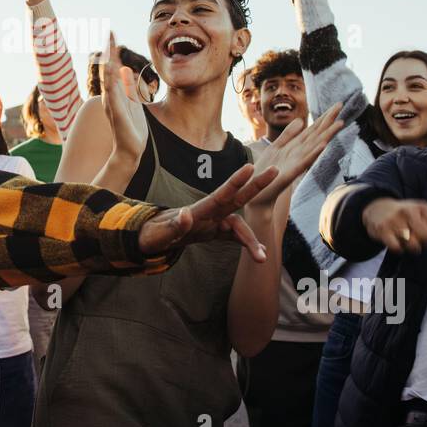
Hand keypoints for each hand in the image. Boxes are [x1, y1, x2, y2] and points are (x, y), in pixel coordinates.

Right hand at [99, 32, 147, 163]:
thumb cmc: (132, 127)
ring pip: (108, 78)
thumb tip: (128, 70)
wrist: (130, 149)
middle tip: (109, 32)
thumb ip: (129, 86)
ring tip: (109, 45)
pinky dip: (111, 82)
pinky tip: (112, 71)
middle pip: (108, 68)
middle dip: (108, 50)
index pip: (112, 66)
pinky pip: (112, 94)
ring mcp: (111, 103)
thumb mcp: (134, 101)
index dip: (112, 50)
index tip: (111, 33)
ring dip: (109, 62)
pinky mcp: (115, 112)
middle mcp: (110, 95)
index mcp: (115, 91)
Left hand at [138, 163, 279, 260]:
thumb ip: (174, 226)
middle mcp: (209, 213)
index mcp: (198, 211)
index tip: (249, 167)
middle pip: (237, 197)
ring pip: (239, 224)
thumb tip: (185, 213)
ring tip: (262, 258)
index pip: (220, 194)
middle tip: (276, 170)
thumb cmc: (152, 236)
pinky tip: (259, 254)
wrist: (150, 239)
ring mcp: (213, 221)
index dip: (236, 181)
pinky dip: (246, 244)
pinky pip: (234, 237)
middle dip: (256, 185)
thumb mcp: (159, 234)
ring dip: (252, 240)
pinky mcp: (213, 232)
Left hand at [246, 103, 344, 212]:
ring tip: (340, 122)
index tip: (337, 105)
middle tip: (341, 105)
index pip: (313, 130)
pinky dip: (314, 153)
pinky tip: (323, 144)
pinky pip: (304, 161)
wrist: (256, 195)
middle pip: (316, 134)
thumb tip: (301, 121)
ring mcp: (296, 164)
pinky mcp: (290, 173)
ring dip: (326, 134)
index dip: (324, 117)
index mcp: (295, 147)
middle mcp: (299, 154)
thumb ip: (288, 135)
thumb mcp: (276, 148)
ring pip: (314, 146)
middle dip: (328, 121)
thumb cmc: (266, 173)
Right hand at [361, 198, 426, 255]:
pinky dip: (399, 250)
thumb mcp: (422, 216)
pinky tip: (397, 244)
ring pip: (413, 245)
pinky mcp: (383, 230)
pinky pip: (397, 248)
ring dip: (412, 249)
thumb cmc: (405, 216)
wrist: (376, 208)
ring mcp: (394, 220)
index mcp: (422, 207)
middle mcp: (408, 211)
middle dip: (425, 244)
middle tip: (418, 242)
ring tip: (408, 243)